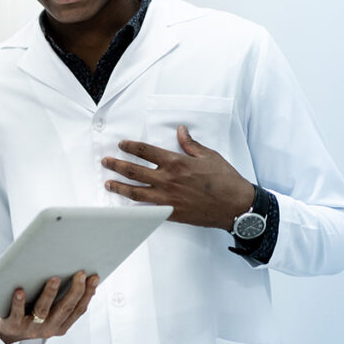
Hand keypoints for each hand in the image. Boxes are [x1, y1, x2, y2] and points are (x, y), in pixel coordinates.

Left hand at [0, 271, 98, 343]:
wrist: (6, 333)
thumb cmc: (31, 314)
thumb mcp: (50, 312)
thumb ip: (62, 300)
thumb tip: (82, 279)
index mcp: (60, 325)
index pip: (78, 309)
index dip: (88, 294)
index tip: (94, 277)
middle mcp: (48, 328)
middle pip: (65, 309)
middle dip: (75, 291)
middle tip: (80, 273)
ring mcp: (31, 327)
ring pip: (43, 310)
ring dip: (50, 294)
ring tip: (54, 278)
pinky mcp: (13, 325)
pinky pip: (17, 313)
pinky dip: (19, 302)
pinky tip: (20, 290)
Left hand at [102, 125, 253, 229]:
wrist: (237, 206)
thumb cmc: (225, 180)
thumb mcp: (209, 156)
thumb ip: (190, 144)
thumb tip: (181, 131)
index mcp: (175, 162)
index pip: (145, 152)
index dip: (130, 147)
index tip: (121, 145)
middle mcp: (167, 179)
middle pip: (133, 171)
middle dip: (116, 165)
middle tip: (105, 162)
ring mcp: (167, 198)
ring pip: (135, 191)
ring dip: (119, 186)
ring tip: (108, 183)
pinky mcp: (171, 213)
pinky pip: (147, 209)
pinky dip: (134, 206)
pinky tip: (126, 204)